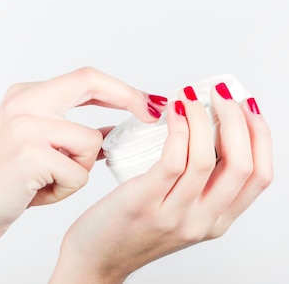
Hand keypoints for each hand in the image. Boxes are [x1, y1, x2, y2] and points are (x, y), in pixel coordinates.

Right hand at [0, 67, 164, 249]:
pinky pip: (78, 172)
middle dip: (129, 97)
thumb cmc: (5, 182)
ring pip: (90, 141)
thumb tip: (112, 129)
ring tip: (50, 181)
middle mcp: (23, 100)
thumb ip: (69, 131)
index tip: (147, 103)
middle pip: (91, 81)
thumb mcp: (36, 145)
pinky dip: (67, 189)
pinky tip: (39, 192)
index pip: (84, 77)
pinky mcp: (29, 153)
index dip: (120, 88)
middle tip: (152, 116)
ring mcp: (24, 124)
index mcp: (25, 94)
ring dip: (80, 169)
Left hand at [51, 82, 272, 283]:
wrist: (95, 260)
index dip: (260, 136)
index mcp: (217, 220)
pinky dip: (178, 130)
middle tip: (220, 94)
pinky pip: (172, 162)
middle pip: (242, 166)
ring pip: (207, 160)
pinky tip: (171, 112)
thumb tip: (202, 129)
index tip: (246, 106)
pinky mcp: (144, 204)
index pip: (259, 176)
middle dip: (236, 121)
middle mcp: (203, 221)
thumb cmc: (130, 227)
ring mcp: (175, 215)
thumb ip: (193, 181)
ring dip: (202, 118)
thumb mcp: (177, 208)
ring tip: (189, 96)